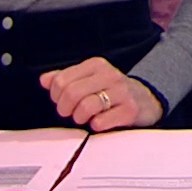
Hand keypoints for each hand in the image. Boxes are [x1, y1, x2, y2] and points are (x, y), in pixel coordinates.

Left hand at [40, 58, 162, 130]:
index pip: (61, 80)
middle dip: (65, 108)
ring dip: (79, 118)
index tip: (61, 101)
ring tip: (84, 118)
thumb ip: (65, 78)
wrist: (147, 99)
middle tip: (69, 113)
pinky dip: (95, 126)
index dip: (56, 95)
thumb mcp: (90, 79)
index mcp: (96, 65)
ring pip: (85, 106)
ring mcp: (121, 92)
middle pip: (71, 93)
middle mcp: (110, 75)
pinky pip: (101, 122)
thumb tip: (44, 80)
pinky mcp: (130, 110)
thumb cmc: (112, 91)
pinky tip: (99, 123)